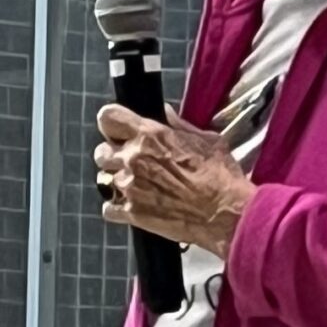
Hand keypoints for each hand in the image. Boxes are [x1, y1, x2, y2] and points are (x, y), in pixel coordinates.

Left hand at [95, 105, 256, 254]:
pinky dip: (117, 208)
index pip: (108, 118)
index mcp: (150, 135)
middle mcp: (134, 159)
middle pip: (101, 152)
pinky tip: (134, 206)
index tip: (117, 130)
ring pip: (104, 180)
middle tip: (130, 162)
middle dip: (112, 155)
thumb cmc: (220, 176)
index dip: (111, 124)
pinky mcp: (132, 213)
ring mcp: (130, 187)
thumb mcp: (206, 140)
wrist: (224, 213)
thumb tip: (164, 113)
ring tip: (137, 187)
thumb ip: (179, 126)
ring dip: (117, 182)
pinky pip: (108, 208)